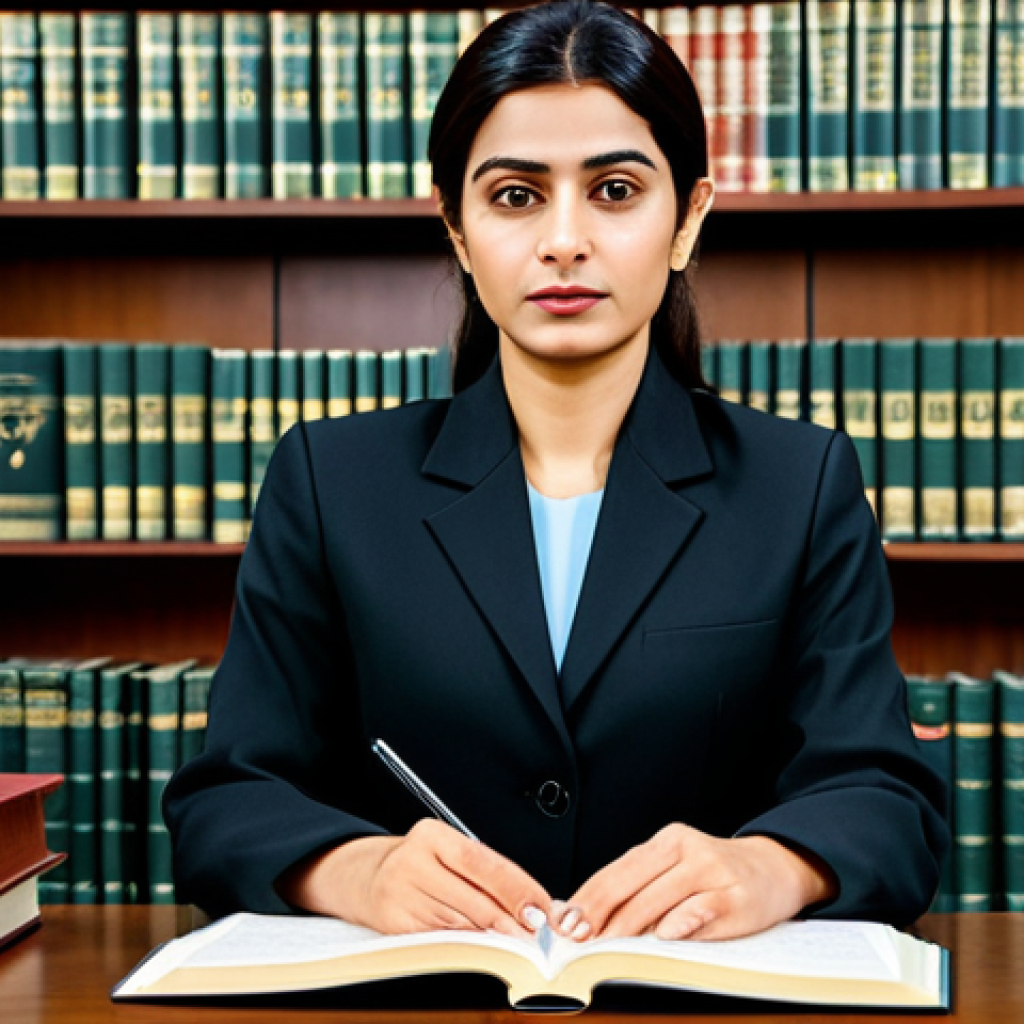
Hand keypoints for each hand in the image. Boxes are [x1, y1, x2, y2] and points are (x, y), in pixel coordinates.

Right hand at [275, 818, 552, 939]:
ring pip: (461, 923)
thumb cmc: (423, 865)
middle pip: (473, 897)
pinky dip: (468, 944)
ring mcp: (400, 894)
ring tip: (517, 941)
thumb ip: (486, 873)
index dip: (516, 888)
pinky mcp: (394, 924)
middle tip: (537, 934)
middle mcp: (412, 861)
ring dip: (493, 935)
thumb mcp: (450, 854)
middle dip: (510, 919)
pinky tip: (484, 945)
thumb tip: (532, 902)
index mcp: (432, 835)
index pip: (482, 862)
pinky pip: (442, 938)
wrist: (369, 878)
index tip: (541, 907)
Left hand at [552, 823, 837, 942]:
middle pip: (631, 885)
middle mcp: (686, 850)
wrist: (776, 868)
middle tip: (580, 941)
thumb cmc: (715, 874)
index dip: (587, 899)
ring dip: (629, 928)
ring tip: (607, 947)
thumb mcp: (676, 869)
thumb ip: (639, 887)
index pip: (616, 871)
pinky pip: (699, 912)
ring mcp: (712, 872)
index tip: (566, 922)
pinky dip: (678, 925)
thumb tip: (586, 915)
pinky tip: (662, 937)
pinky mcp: (735, 898)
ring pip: (659, 902)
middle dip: (600, 917)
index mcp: (666, 842)